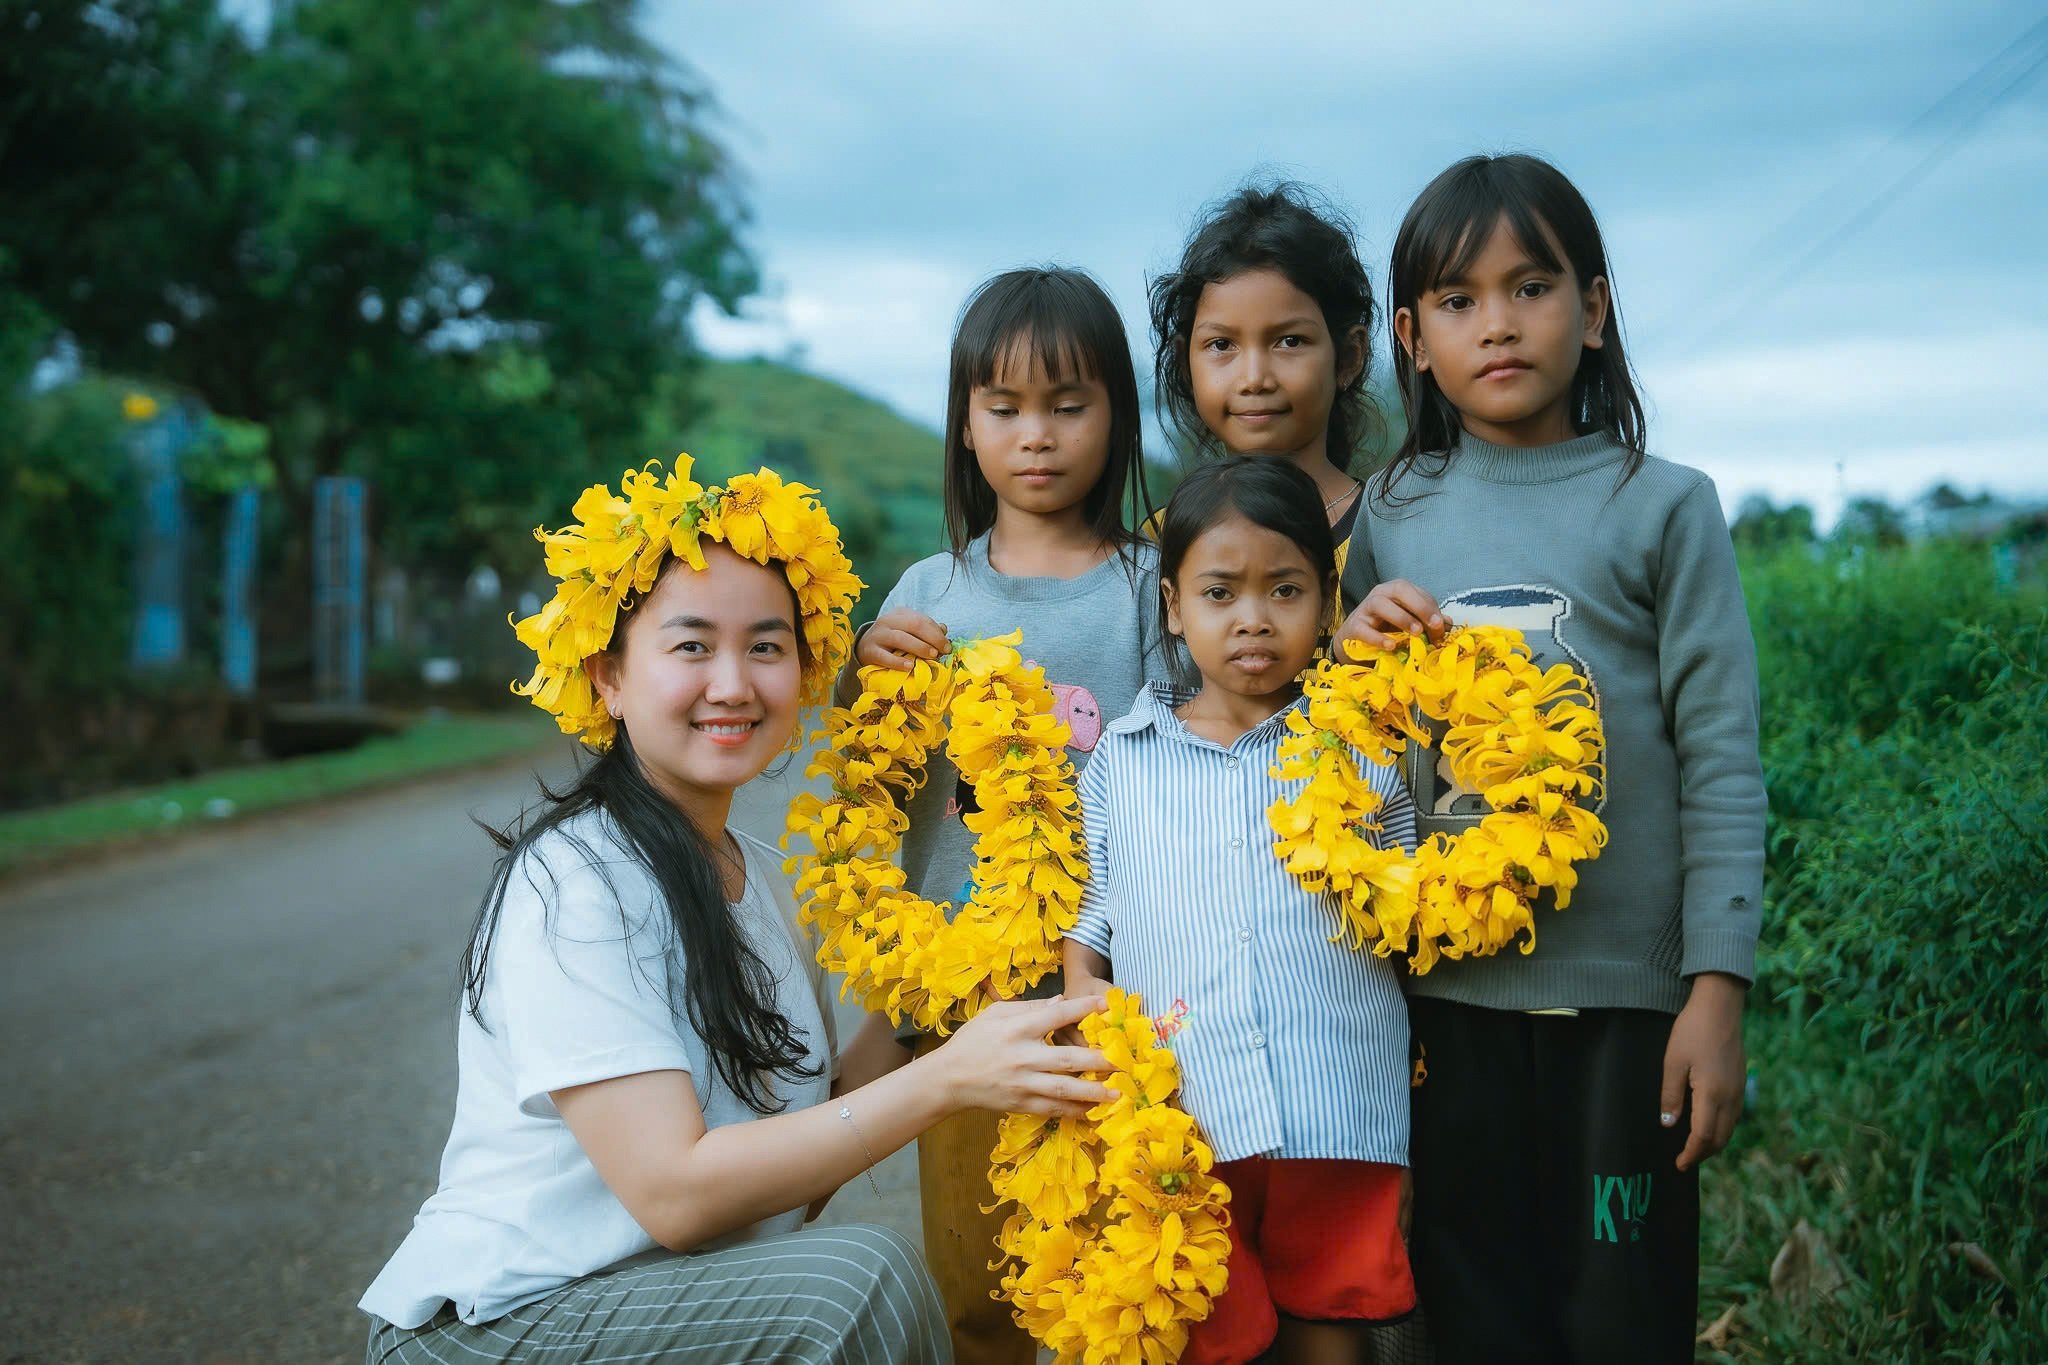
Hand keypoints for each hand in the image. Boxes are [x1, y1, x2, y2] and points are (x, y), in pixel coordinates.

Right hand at [857, 609, 947, 670]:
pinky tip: (909, 667)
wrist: (864, 648)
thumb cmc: (893, 641)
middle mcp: (887, 621)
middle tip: (942, 651)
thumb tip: (944, 629)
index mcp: (899, 614)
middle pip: (913, 625)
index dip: (937, 633)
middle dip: (932, 638)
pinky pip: (884, 656)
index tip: (947, 646)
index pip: (922, 619)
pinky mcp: (869, 651)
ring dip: (919, 647)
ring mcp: (877, 635)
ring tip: (932, 656)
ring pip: (900, 638)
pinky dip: (898, 662)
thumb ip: (926, 630)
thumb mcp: (908, 632)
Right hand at [930, 994, 1113, 1117]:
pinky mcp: (1022, 1104)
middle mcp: (1022, 1057)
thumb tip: (1060, 1001)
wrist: (949, 1079)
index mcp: (1016, 1029)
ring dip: (1094, 1091)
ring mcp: (1023, 1084)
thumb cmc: (973, 1041)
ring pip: (1064, 1089)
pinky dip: (1075, 1110)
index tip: (1107, 1005)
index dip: (1082, 1009)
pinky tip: (1094, 1110)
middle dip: (1099, 1060)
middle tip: (1125, 1060)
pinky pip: (1054, 1109)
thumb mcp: (995, 1014)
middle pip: (1067, 1059)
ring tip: (1118, 1092)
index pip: (1055, 1016)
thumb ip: (1029, 1007)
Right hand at [1334, 579, 1446, 656]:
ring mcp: (1365, 610)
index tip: (1441, 626)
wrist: (1355, 642)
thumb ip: (1427, 622)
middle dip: (1420, 605)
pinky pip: (1364, 629)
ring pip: (1380, 603)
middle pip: (1399, 589)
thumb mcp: (1408, 624)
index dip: (1431, 607)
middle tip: (1434, 625)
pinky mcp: (1354, 627)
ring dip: (1401, 617)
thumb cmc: (1386, 630)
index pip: (1416, 592)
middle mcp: (1380, 595)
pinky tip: (1391, 646)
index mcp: (1396, 591)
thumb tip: (1448, 624)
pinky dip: (1378, 637)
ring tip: (1416, 633)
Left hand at [1661, 972, 1746, 1170]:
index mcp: (1712, 1094)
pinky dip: (1721, 1128)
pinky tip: (1708, 1124)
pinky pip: (1733, 1115)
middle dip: (1703, 1153)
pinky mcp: (1741, 1082)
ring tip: (1694, 1147)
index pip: (1703, 1136)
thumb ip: (1671, 1096)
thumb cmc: (1692, 1031)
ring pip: (1730, 1128)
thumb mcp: (1673, 1062)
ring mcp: (1739, 1090)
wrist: (1720, 1007)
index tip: (1679, 1165)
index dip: (1691, 1154)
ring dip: (1713, 1142)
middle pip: (1720, 1138)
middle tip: (1684, 1160)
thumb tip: (1669, 1124)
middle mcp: (1731, 1097)